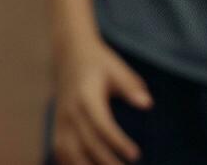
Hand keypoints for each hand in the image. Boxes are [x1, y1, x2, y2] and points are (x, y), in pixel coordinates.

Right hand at [51, 38, 152, 164]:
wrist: (69, 53)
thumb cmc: (99, 63)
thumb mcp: (116, 69)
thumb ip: (130, 87)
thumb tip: (147, 104)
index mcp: (85, 96)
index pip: (100, 122)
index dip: (116, 141)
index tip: (136, 155)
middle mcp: (70, 110)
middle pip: (86, 142)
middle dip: (107, 161)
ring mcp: (61, 119)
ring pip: (68, 151)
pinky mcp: (59, 125)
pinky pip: (61, 151)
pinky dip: (71, 163)